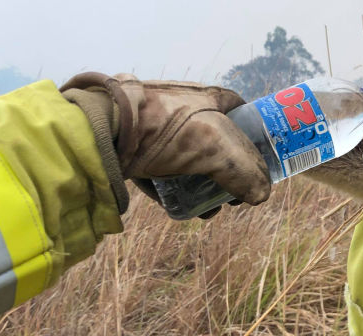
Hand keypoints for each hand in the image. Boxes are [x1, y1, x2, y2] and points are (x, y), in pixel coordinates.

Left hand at [61, 72, 269, 214]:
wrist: (101, 129)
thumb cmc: (165, 129)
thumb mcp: (217, 149)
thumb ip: (246, 173)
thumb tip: (260, 196)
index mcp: (208, 98)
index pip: (242, 113)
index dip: (255, 137)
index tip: (260, 164)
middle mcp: (184, 109)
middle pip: (217, 143)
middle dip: (228, 173)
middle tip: (234, 196)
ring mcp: (159, 128)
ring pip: (190, 161)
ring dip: (203, 187)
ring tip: (207, 210)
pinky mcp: (136, 148)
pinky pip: (163, 172)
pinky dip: (174, 190)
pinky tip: (180, 209)